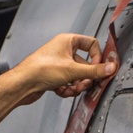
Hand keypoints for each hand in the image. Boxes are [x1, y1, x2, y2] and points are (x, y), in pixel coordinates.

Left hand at [0, 33, 117, 132]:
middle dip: (85, 77)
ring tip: (71, 89)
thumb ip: (94, 71)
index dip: (97, 57)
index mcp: (68, 41)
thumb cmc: (40, 69)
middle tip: (84, 84)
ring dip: (76, 85)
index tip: (99, 68)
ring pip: (76, 76)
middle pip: (84, 64)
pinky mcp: (53, 77)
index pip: (91, 44)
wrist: (23, 84)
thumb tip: (110, 68)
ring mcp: (58, 64)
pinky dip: (67, 89)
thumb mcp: (73, 70)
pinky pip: (68, 83)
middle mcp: (63, 51)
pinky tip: (62, 91)